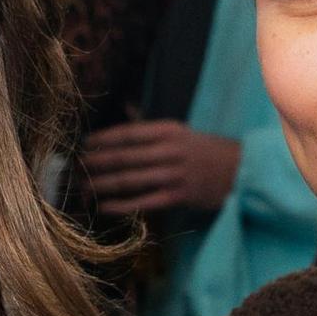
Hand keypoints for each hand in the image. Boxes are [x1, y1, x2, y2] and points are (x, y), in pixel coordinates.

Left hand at [79, 120, 241, 217]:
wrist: (242, 172)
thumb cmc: (207, 151)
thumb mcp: (181, 132)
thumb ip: (151, 126)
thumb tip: (128, 108)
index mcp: (168, 130)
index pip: (127, 133)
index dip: (101, 140)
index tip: (83, 145)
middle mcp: (169, 150)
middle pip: (122, 157)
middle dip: (94, 164)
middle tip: (74, 169)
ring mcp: (173, 174)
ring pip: (127, 180)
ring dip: (101, 185)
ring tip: (81, 188)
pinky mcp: (178, 196)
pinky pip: (142, 202)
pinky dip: (120, 205)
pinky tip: (103, 207)